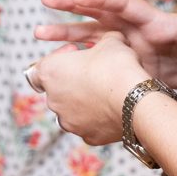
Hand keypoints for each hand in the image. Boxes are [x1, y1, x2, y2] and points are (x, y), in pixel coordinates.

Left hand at [34, 33, 149, 144]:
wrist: (136, 100)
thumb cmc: (117, 67)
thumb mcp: (110, 41)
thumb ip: (102, 40)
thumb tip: (112, 38)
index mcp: (49, 73)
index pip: (40, 68)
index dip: (58, 60)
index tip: (76, 54)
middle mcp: (52, 100)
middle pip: (56, 90)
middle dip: (72, 81)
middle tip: (94, 73)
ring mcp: (69, 121)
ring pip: (71, 111)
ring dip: (82, 102)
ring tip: (104, 92)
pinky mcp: (87, 137)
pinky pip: (88, 126)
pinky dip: (97, 119)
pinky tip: (113, 109)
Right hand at [36, 0, 176, 86]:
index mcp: (148, 18)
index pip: (120, 2)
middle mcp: (130, 28)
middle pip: (96, 12)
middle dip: (70, 5)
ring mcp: (124, 45)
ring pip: (88, 36)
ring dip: (64, 34)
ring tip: (38, 33)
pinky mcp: (121, 64)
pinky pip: (93, 59)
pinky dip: (77, 60)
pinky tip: (57, 64)